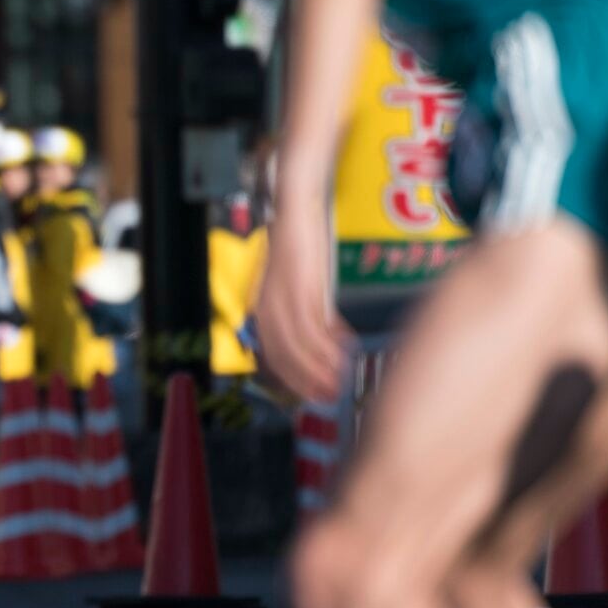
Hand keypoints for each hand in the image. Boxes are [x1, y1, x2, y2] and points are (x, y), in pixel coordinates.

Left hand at [253, 200, 353, 401]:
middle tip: (326, 396)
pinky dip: (329, 342)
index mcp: (262, 306)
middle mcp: (267, 305)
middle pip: (281, 354)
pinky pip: (312, 322)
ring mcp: (282, 296)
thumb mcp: (299, 284)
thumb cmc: (298, 245)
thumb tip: (330, 340)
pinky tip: (345, 350)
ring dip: (319, 367)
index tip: (308, 393)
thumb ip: (309, 312)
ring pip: (297, 344)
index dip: (290, 377)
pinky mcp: (300, 285)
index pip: (271, 353)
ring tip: (339, 381)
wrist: (295, 211)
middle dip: (304, 380)